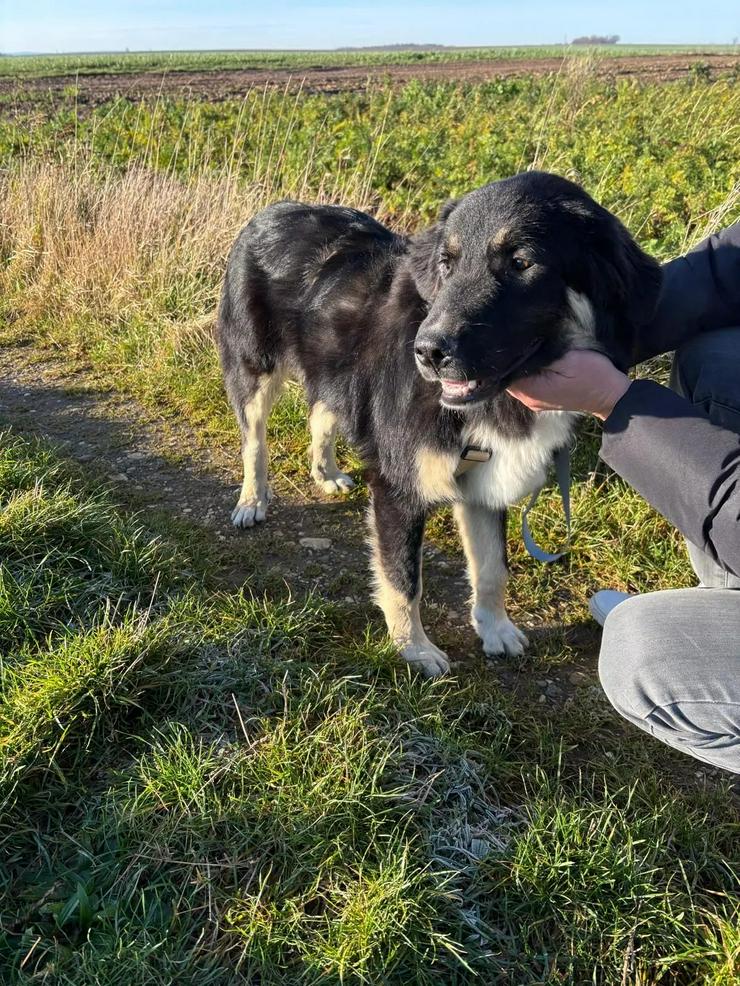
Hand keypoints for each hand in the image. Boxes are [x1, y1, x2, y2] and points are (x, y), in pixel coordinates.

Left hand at [507, 350, 630, 419]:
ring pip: (519, 379)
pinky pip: (530, 384)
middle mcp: (528, 400)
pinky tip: (538, 360)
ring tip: (530, 347)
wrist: (611, 395)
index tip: (512, 339)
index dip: (506, 356)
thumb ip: (541, 354)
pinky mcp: (544, 399)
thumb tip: (522, 347)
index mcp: (531, 391)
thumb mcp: (569, 358)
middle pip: (510, 377)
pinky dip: (530, 372)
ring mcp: (536, 401)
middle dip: (514, 359)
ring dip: (523, 365)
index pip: (505, 372)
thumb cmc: (593, 375)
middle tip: (521, 339)